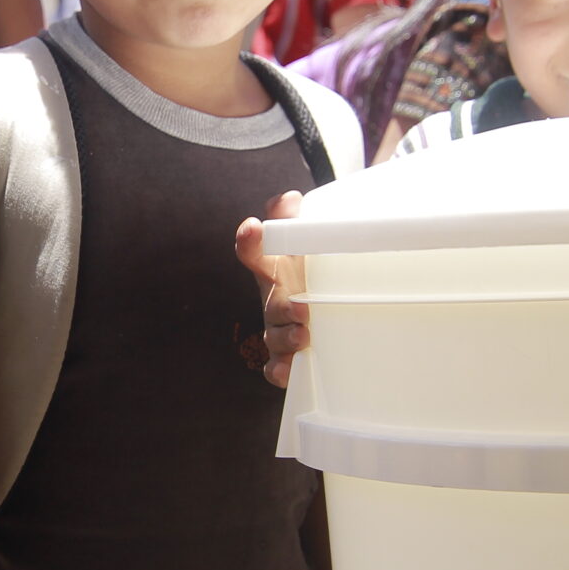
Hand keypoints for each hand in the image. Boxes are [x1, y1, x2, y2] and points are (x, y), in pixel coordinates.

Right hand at [234, 190, 310, 388]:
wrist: (317, 308)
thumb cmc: (307, 274)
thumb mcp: (305, 246)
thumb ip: (296, 219)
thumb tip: (290, 198)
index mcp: (275, 269)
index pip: (256, 252)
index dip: (251, 241)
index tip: (252, 228)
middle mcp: (272, 299)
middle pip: (271, 301)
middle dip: (283, 305)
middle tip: (302, 308)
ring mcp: (277, 328)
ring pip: (274, 336)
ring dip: (286, 338)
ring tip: (304, 336)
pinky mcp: (285, 356)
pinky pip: (275, 367)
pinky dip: (279, 370)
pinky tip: (288, 371)